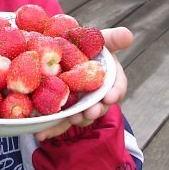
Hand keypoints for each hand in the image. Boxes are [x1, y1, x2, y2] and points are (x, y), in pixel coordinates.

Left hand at [34, 26, 132, 141]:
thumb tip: (128, 34)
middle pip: (99, 106)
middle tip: (89, 113)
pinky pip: (58, 121)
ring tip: (70, 120)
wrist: (64, 51)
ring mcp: (79, 104)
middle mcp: (96, 95)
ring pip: (80, 116)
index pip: (117, 87)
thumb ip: (112, 38)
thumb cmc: (87, 46)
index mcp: (108, 79)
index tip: (110, 96)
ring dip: (75, 120)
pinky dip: (50, 129)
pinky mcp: (63, 110)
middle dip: (95, 110)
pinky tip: (40, 135)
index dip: (114, 92)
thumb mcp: (100, 40)